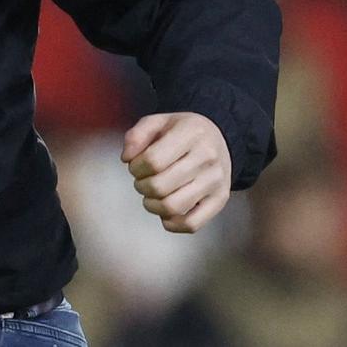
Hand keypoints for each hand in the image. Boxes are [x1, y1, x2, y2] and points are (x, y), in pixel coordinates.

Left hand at [124, 111, 232, 232]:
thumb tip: (126, 158)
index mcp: (191, 133)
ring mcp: (216, 181)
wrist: (220, 139)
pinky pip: (192, 224)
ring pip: (174, 207)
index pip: (153, 160)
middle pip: (160, 186)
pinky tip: (166, 212)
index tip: (135, 167)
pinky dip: (172, 224)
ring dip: (152, 205)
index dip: (135, 168)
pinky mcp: (220, 200)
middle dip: (141, 186)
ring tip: (151, 196)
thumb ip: (136, 135)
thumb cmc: (183, 132)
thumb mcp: (158, 121)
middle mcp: (207, 157)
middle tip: (141, 181)